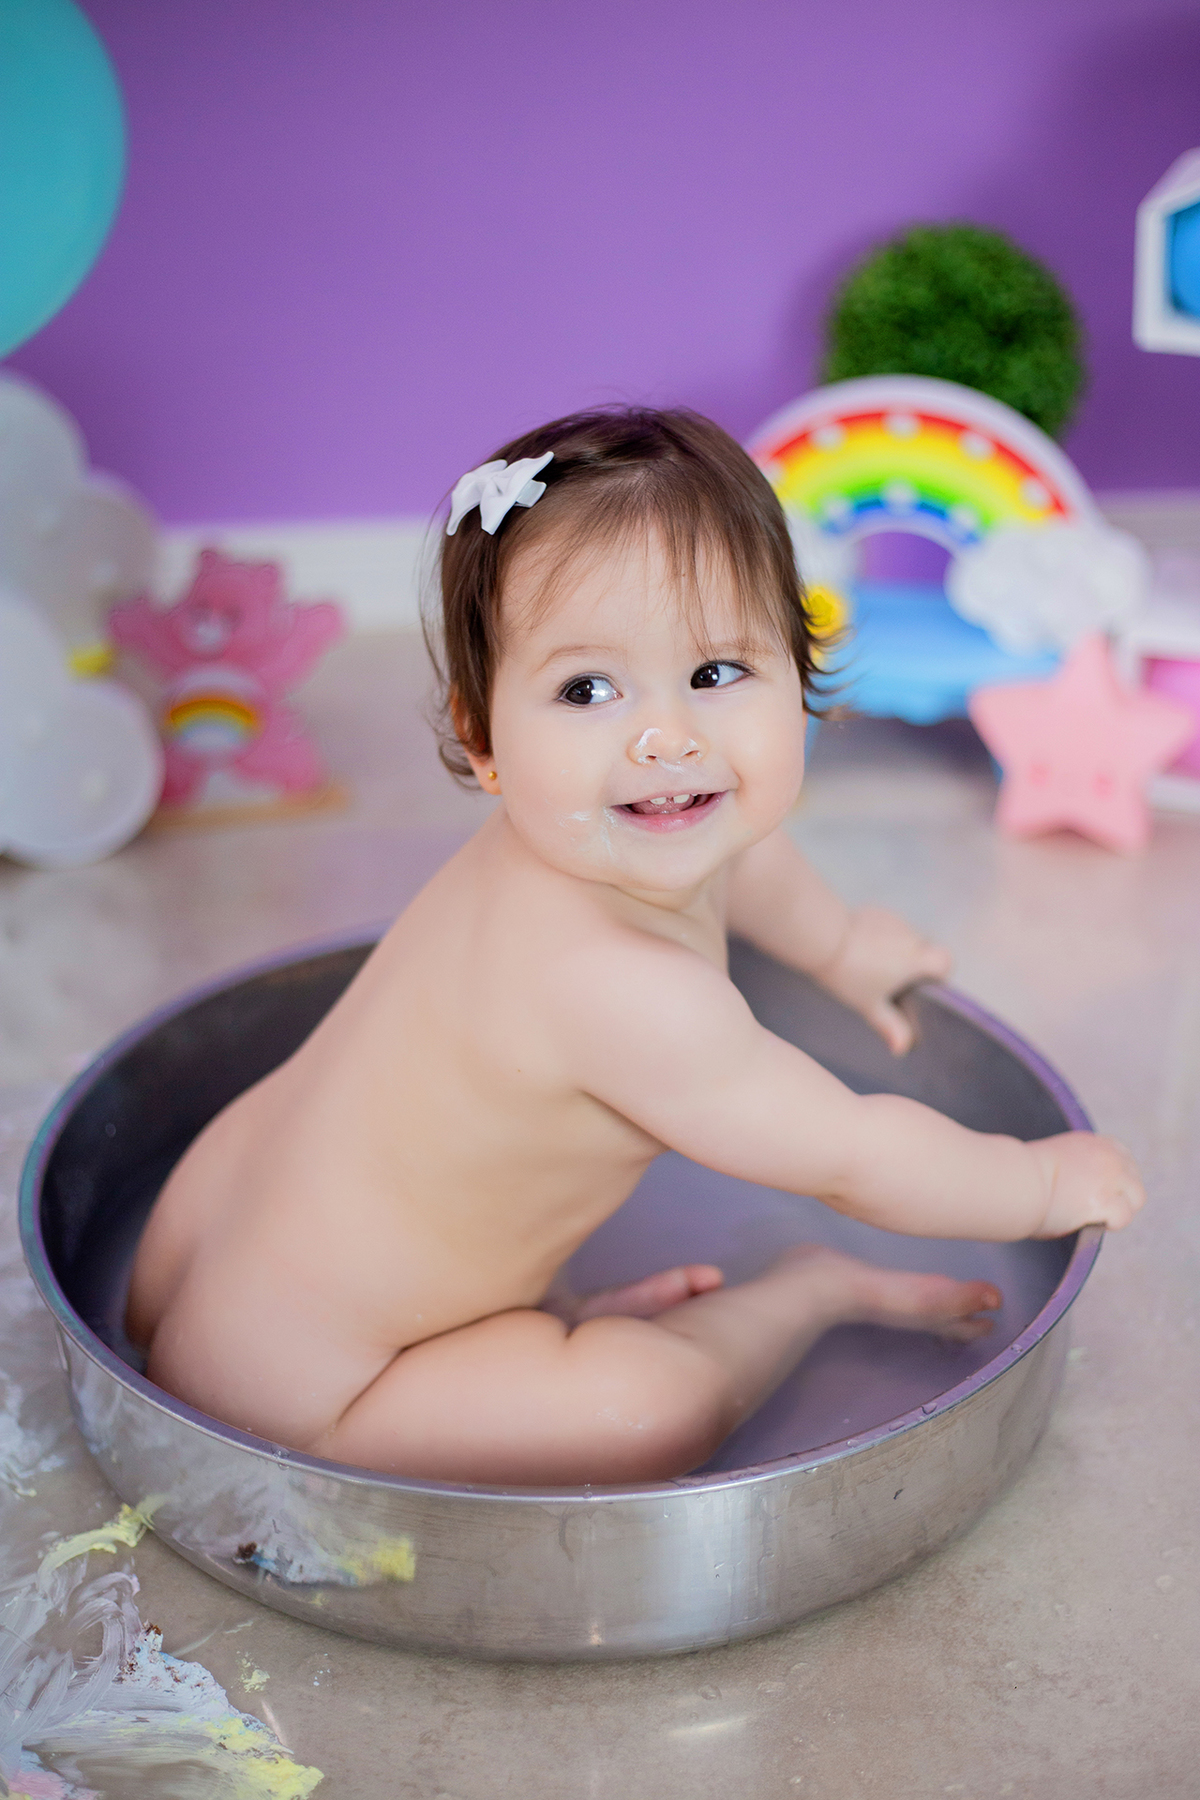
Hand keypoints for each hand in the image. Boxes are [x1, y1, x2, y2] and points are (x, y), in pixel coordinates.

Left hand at [815, 907, 951, 1053]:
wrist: (822, 938)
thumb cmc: (850, 975)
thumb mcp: (870, 1005)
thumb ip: (890, 1026)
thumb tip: (903, 1049)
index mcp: (917, 959)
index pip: (946, 961)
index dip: (940, 973)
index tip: (921, 985)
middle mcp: (911, 936)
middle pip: (925, 949)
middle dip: (914, 963)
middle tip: (891, 980)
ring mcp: (893, 920)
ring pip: (905, 936)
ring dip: (896, 948)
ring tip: (870, 965)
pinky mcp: (875, 911)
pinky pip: (886, 926)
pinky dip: (880, 936)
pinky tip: (860, 947)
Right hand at [1028, 1132, 1144, 1237]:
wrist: (1014, 1181)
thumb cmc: (1019, 1175)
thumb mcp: (1052, 1159)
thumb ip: (1073, 1168)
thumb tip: (1076, 1191)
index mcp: (1091, 1142)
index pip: (1122, 1156)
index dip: (1118, 1177)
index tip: (1105, 1189)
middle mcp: (1106, 1156)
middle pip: (1134, 1180)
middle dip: (1122, 1196)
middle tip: (1100, 1210)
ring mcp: (1108, 1177)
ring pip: (1136, 1198)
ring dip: (1120, 1209)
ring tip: (1097, 1217)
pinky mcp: (1105, 1200)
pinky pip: (1123, 1217)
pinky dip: (1111, 1224)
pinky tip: (1092, 1222)